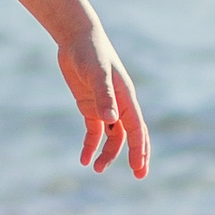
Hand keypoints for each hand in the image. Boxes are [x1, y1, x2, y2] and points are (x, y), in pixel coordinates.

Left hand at [55, 21, 148, 177]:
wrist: (76, 38)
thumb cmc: (91, 52)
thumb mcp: (96, 73)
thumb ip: (104, 95)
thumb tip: (111, 119)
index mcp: (126, 98)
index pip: (136, 129)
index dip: (138, 149)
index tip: (138, 168)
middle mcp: (119, 104)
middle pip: (131, 135)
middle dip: (136, 155)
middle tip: (139, 176)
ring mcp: (105, 106)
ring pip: (112, 136)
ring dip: (107, 153)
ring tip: (96, 168)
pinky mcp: (90, 106)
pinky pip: (94, 131)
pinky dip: (90, 145)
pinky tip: (84, 158)